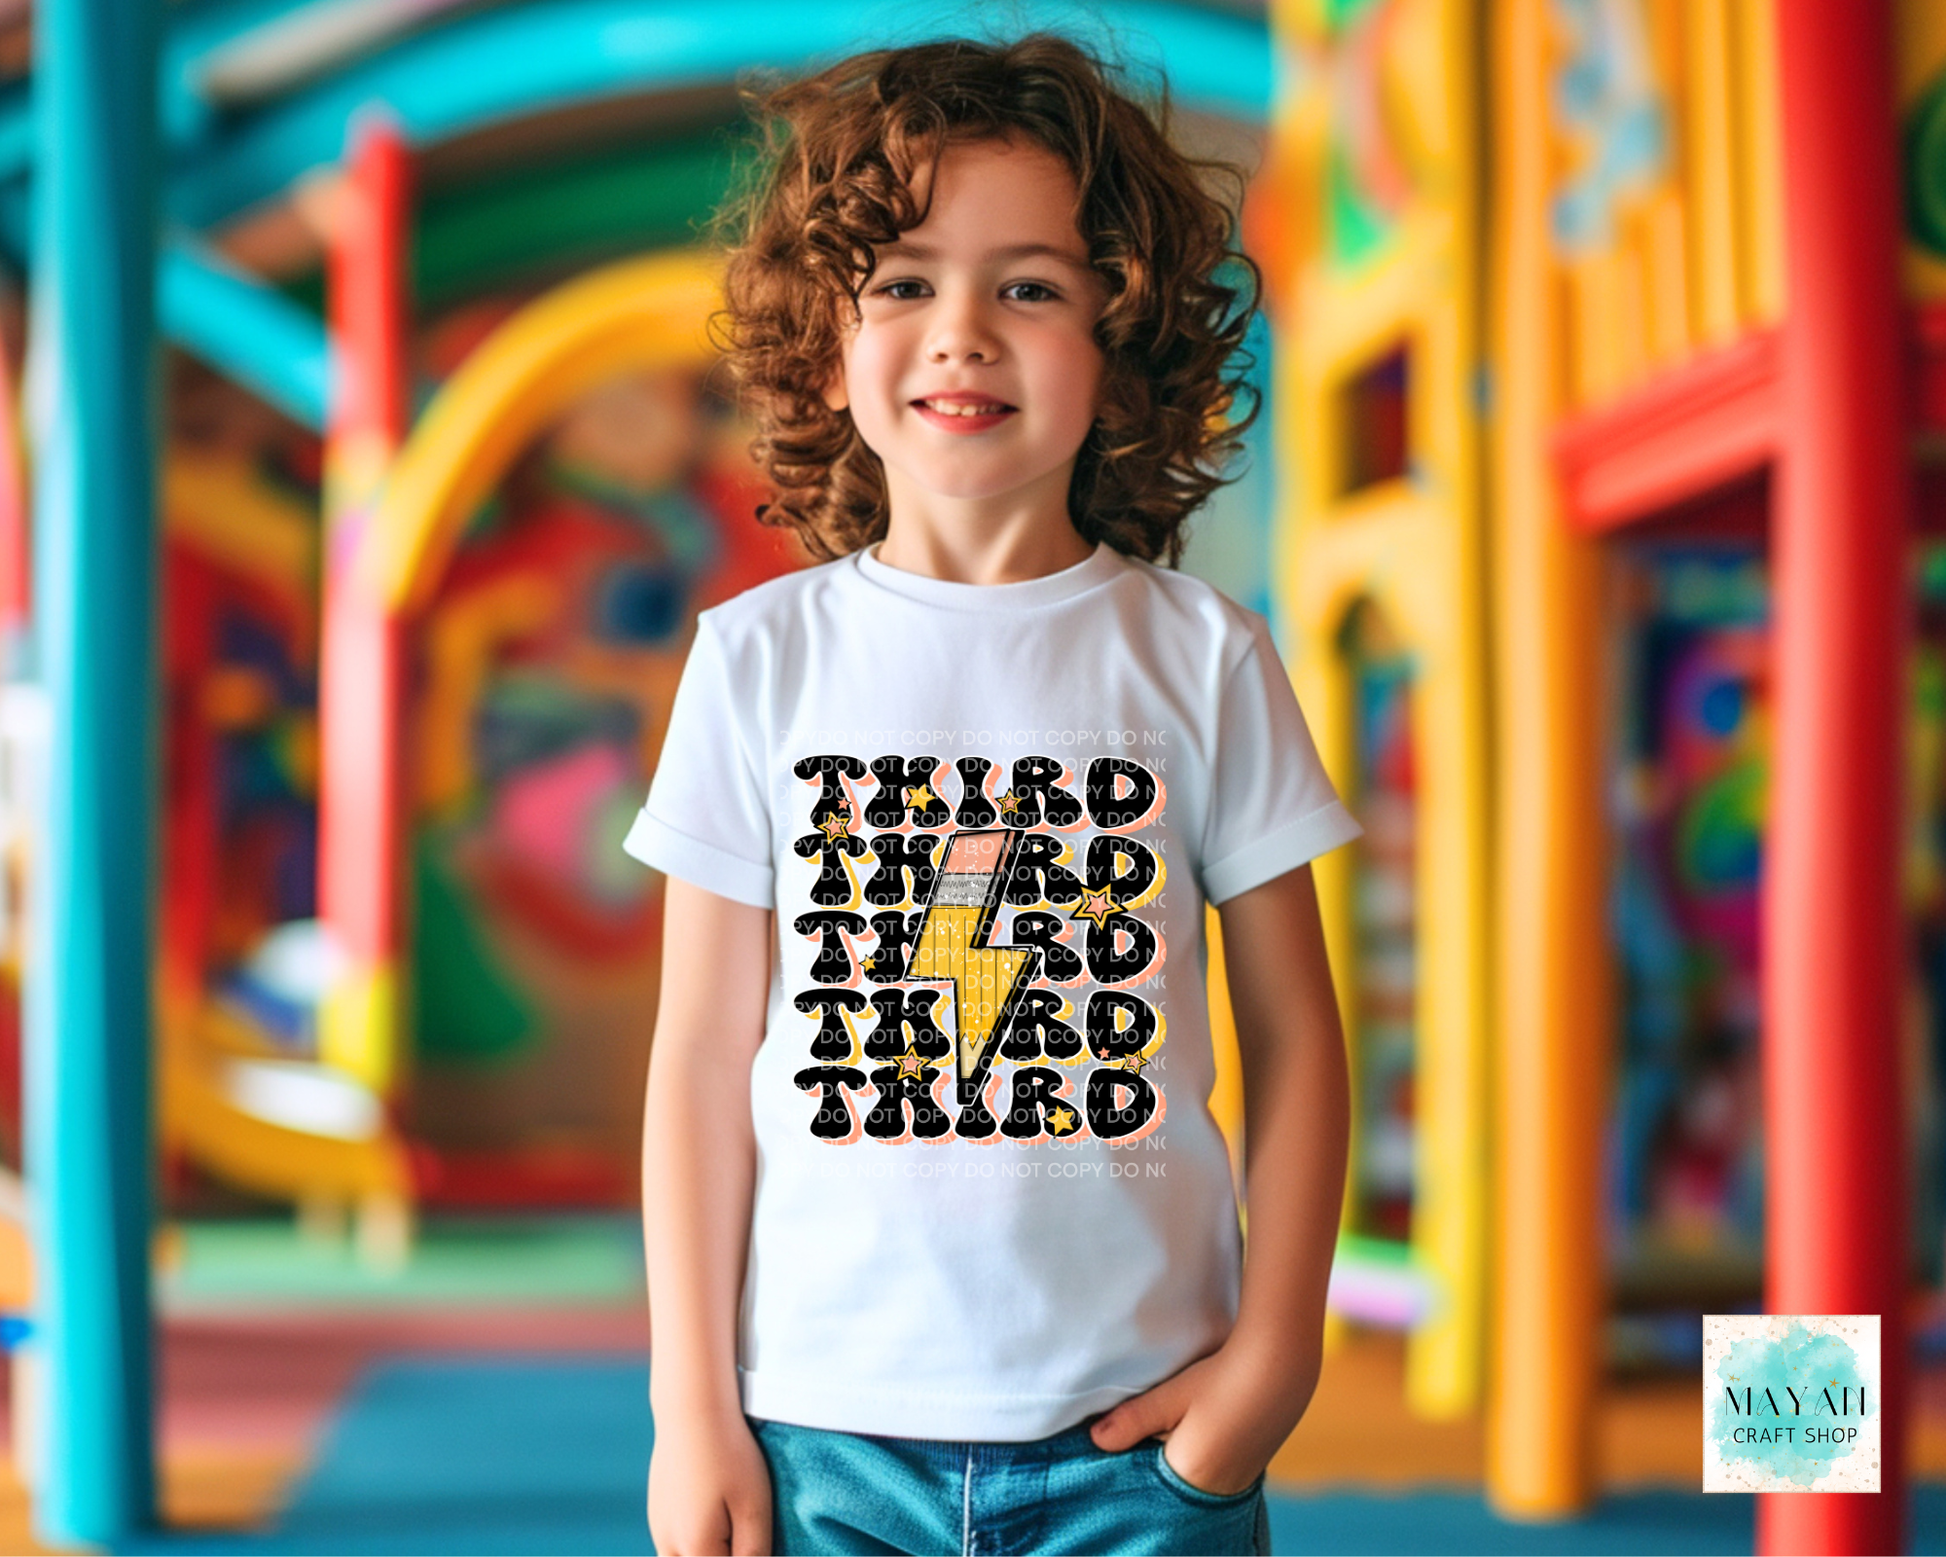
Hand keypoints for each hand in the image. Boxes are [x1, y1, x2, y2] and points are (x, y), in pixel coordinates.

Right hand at [647, 1410, 771, 1555]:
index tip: (751, 1533)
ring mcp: (658, 1528)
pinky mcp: (657, 1513)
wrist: (693, 1409)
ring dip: (706, 1551)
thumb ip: (753, 1552)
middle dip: (722, 1554)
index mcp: (695, 1548)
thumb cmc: (729, 1455)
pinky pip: (673, 1545)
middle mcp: (668, 1544)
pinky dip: (693, 1543)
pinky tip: (712, 1516)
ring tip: (728, 1528)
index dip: (745, 1556)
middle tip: (741, 1529)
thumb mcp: (753, 1506)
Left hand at [1088, 1341, 1313, 1496]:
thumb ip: (1132, 1420)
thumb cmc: (1221, 1380)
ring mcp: (1237, 1484)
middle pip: (1170, 1493)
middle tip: (1136, 1443)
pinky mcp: (1249, 1471)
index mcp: (1191, 1478)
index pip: (1148, 1492)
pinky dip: (1196, 1464)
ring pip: (1191, 1486)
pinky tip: (1193, 1436)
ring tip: (1167, 1434)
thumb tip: (1096, 1440)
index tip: (1115, 1458)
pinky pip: (1212, 1479)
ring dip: (1174, 1466)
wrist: (1281, 1367)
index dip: (1130, 1474)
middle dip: (1150, 1473)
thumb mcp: (1171, 1396)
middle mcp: (1217, 1491)